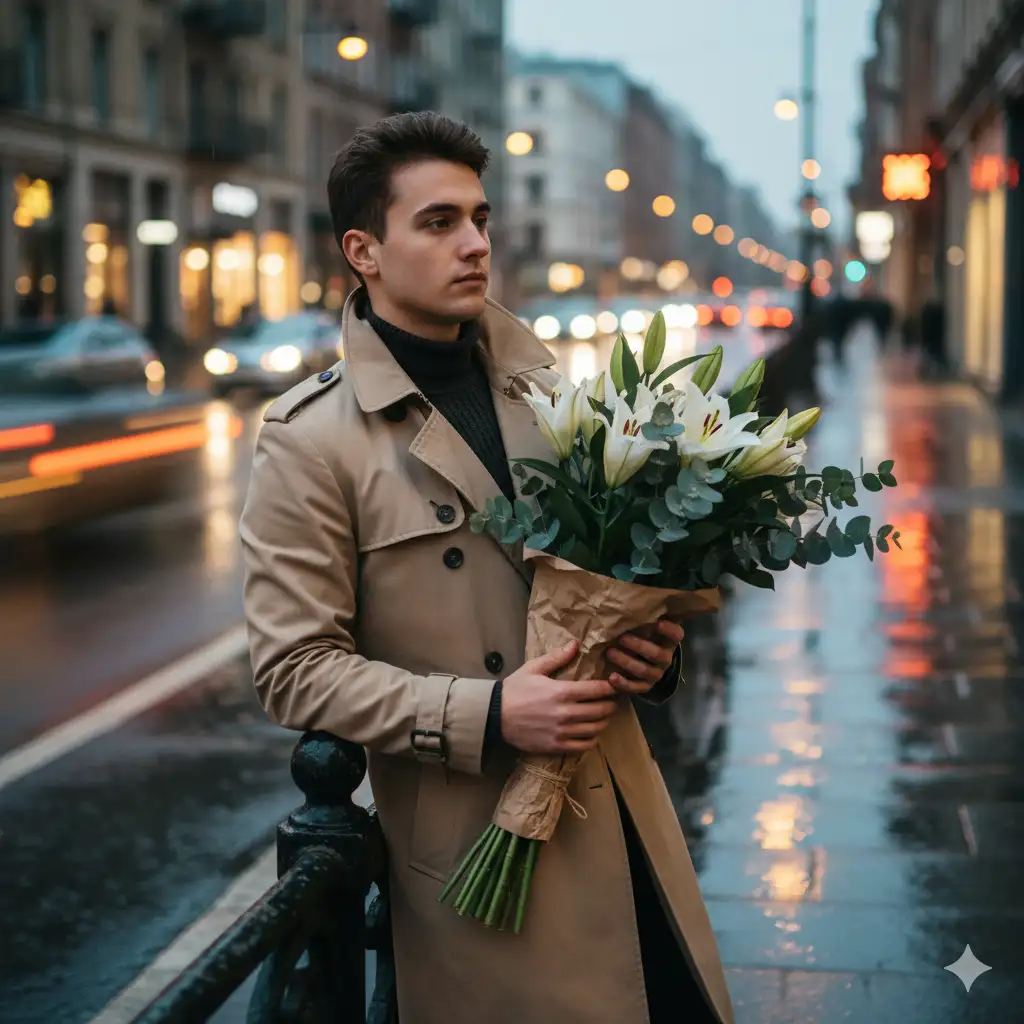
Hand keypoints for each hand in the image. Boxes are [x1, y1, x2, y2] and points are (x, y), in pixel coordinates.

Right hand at [500, 640, 618, 754]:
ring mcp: (562, 732)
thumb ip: (556, 657)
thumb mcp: (533, 668)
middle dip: (610, 704)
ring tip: (602, 716)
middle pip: (601, 710)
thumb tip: (575, 644)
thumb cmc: (514, 690)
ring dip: (603, 721)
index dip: (609, 688)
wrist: (495, 716)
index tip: (612, 686)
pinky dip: (592, 739)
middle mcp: (566, 713)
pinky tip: (590, 732)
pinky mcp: (557, 746)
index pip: (597, 690)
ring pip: (596, 729)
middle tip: (610, 701)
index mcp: (562, 692)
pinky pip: (584, 745)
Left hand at [606, 620, 684, 695]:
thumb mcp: (645, 625)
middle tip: (622, 638)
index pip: (677, 635)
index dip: (670, 630)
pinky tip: (612, 677)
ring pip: (644, 670)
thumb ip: (645, 614)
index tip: (659, 622)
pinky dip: (623, 683)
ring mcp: (655, 674)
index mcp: (668, 641)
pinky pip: (635, 688)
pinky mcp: (644, 687)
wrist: (641, 662)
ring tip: (610, 653)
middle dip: (639, 646)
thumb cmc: (641, 636)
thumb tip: (635, 590)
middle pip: (657, 655)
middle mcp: (665, 658)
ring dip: (627, 662)